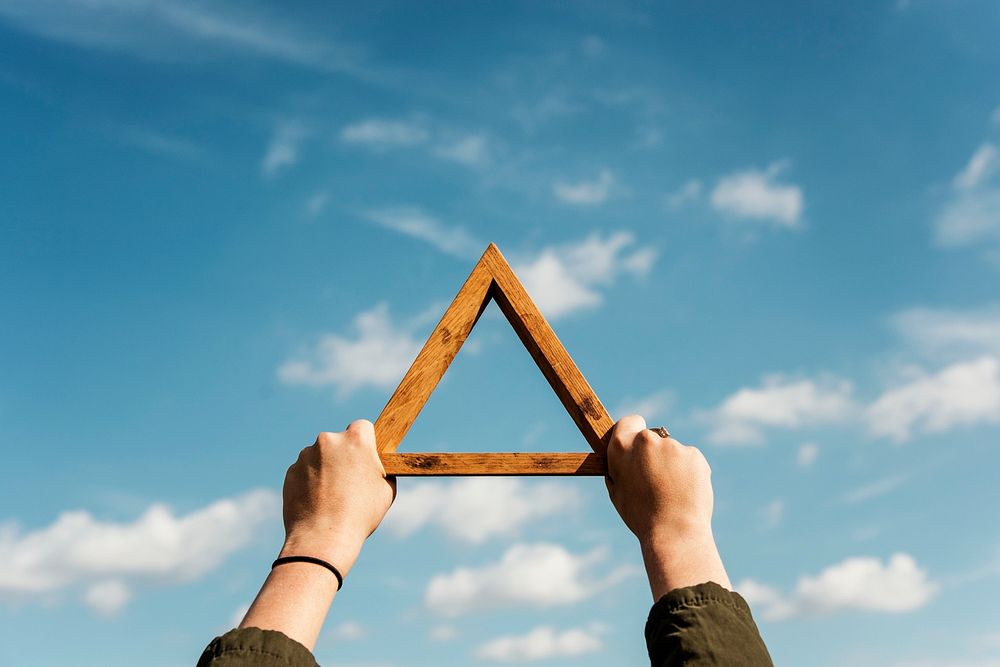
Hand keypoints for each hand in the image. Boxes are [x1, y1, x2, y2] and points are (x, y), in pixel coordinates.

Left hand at [279, 420, 395, 575]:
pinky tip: (317, 502)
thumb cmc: (360, 514)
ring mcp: (306, 455)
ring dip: (325, 469)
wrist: (323, 537)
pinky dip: (310, 482)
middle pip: (339, 441)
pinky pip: (304, 471)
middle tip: (349, 481)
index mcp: (356, 440)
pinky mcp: (291, 471)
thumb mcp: (386, 490)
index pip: (363, 427)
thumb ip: (380, 470)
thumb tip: (374, 468)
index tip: (365, 457)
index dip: (366, 442)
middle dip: (343, 456)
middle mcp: (329, 440)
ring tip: (332, 497)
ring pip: (319, 456)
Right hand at [605, 414, 730, 597]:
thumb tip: (623, 460)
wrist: (674, 531)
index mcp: (622, 446)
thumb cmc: (642, 516)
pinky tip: (685, 491)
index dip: (633, 432)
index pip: (629, 422)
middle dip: (653, 453)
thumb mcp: (617, 492)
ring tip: (672, 492)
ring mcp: (673, 445)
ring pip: (671, 451)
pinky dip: (688, 471)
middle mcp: (647, 440)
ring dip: (672, 464)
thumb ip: (619, 469)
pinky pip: (689, 459)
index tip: (637, 444)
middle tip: (655, 479)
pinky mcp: (694, 454)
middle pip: (650, 438)